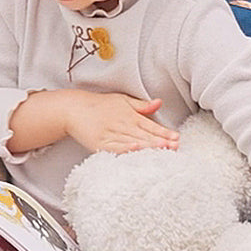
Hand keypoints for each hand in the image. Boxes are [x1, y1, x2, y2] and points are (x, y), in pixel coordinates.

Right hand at [63, 93, 179, 154]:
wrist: (74, 109)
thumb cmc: (100, 105)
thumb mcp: (122, 100)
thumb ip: (142, 105)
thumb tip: (159, 102)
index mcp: (130, 115)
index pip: (151, 126)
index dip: (164, 132)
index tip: (176, 138)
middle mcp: (122, 125)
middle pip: (145, 135)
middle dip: (160, 142)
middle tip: (174, 147)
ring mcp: (111, 135)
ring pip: (133, 142)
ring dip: (147, 147)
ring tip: (161, 151)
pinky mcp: (100, 144)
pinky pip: (115, 148)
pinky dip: (125, 149)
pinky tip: (135, 150)